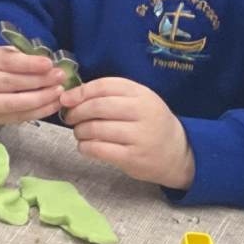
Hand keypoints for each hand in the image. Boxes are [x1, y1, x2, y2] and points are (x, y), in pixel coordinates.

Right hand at [0, 45, 66, 125]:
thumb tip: (47, 64)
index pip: (4, 61)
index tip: (49, 64)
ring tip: (59, 92)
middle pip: (9, 83)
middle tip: (59, 77)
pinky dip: (38, 112)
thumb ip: (17, 56)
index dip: (28, 64)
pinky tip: (53, 105)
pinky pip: (17, 117)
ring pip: (14, 103)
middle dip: (38, 81)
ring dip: (41, 98)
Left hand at [62, 77, 195, 188]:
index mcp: (142, 94)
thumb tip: (69, 96)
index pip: (104, 86)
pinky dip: (85, 147)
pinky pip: (99, 149)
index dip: (80, 92)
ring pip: (95, 128)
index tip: (66, 99)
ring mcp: (139, 136)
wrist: (177, 153)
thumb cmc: (148, 123)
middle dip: (76, 112)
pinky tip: (86, 146)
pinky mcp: (133, 157)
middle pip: (97, 107)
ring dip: (79, 131)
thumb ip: (109, 96)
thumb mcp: (137, 101)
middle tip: (70, 118)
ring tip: (80, 133)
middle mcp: (143, 112)